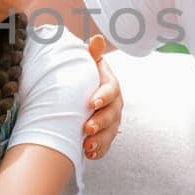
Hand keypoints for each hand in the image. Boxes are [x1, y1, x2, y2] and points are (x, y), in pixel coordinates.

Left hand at [82, 34, 121, 159]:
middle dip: (100, 122)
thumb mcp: (87, 64)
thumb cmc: (83, 77)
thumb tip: (97, 39)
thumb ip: (92, 54)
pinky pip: (105, 145)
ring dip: (100, 140)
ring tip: (86, 146)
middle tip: (87, 128)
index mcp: (110, 85)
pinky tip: (88, 155)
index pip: (111, 90)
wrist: (80, 95)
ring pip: (110, 133)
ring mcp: (111, 121)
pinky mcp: (106, 136)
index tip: (92, 102)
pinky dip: (98, 151)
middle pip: (112, 114)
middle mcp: (114, 104)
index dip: (103, 96)